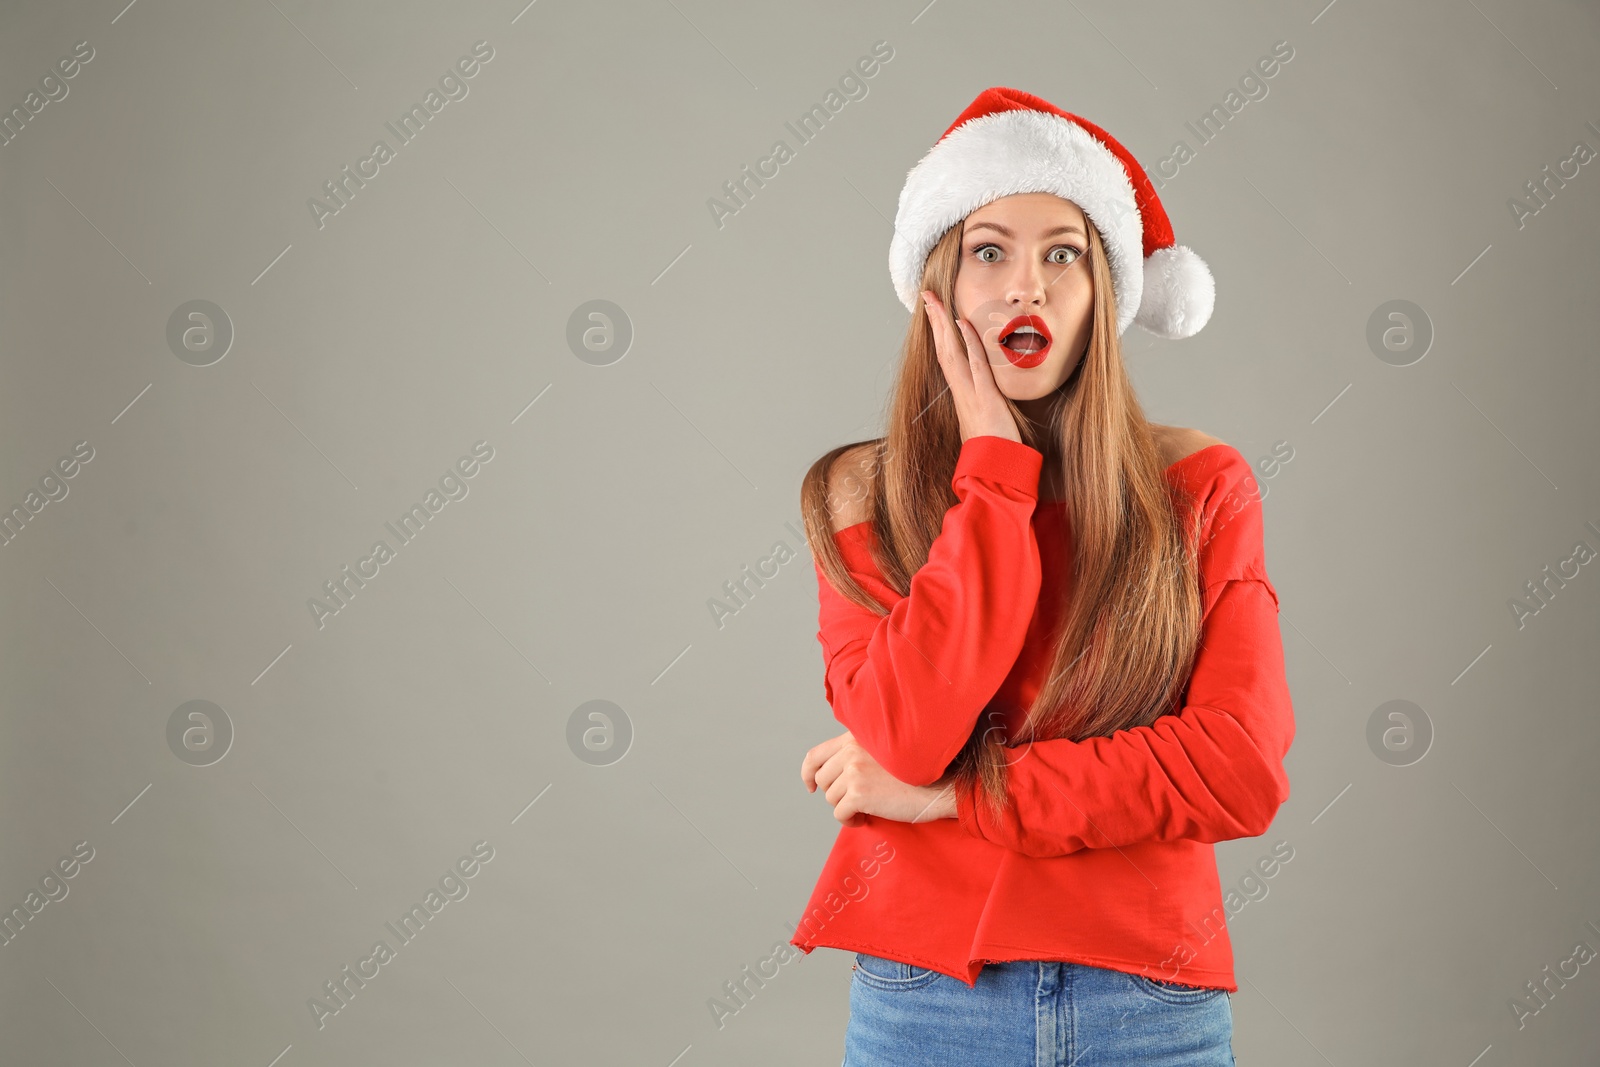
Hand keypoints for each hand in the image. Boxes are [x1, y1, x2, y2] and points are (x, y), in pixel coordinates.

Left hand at [801, 730, 957, 826]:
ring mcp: (854, 771)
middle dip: (835, 794)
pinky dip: (850, 821)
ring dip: (845, 807)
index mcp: (855, 737)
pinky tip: (865, 819)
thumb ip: (859, 753)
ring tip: (865, 810)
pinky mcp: (860, 793)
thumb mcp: (884, 750)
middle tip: (853, 802)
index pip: (816, 755)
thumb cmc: (917, 771)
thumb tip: (836, 775)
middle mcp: (851, 750)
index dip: (808, 773)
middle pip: (822, 779)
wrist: (940, 784)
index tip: (811, 786)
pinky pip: (840, 813)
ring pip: (831, 797)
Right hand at [920, 289, 1021, 444]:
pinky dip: (968, 344)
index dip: (940, 335)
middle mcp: (961, 392)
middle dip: (934, 322)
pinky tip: (962, 325)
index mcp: (962, 395)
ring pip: (951, 354)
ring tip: (934, 303)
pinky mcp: (985, 399)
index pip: (947, 358)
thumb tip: (989, 393)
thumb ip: (986, 404)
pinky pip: (975, 366)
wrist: (994, 472)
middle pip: (942, 350)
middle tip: (926, 297)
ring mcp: (970, 394)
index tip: (935, 313)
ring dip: (942, 326)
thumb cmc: (994, 449)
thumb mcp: (988, 421)